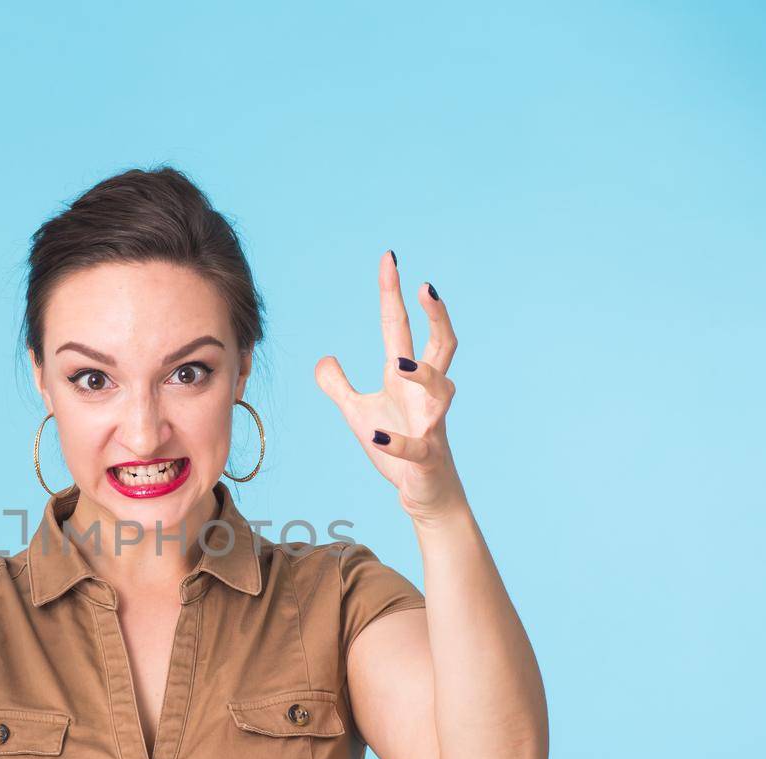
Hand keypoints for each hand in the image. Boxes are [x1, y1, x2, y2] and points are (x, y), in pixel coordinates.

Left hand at [314, 250, 465, 522]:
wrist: (426, 493)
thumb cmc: (397, 448)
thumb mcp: (358, 413)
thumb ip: (339, 386)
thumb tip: (323, 359)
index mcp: (405, 379)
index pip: (401, 327)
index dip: (394, 294)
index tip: (389, 259)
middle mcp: (425, 395)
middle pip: (442, 345)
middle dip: (436, 316)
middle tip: (426, 287)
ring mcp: (431, 425)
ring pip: (441, 390)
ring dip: (421, 375)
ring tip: (398, 363)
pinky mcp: (427, 458)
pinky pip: (416, 447)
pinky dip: (396, 441)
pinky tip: (377, 435)